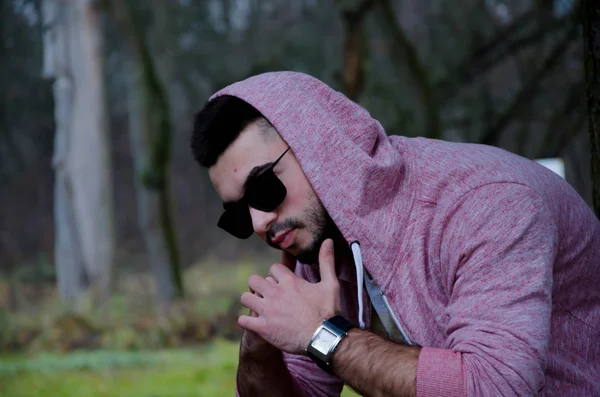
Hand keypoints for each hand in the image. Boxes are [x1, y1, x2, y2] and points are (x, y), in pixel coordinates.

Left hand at [238, 238, 340, 354]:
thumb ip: (327, 261)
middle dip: (259, 285)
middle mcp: (275, 293)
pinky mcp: (263, 328)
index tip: (282, 283)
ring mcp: (267, 311)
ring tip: (259, 307)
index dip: (276, 275)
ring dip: (251, 301)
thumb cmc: (328, 311)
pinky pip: (243, 320)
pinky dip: (247, 322)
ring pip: (245, 297)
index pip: (273, 269)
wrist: (324, 338)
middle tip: (267, 294)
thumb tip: (328, 240)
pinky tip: (255, 323)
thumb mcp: (331, 283)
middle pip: (254, 280)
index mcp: (289, 282)